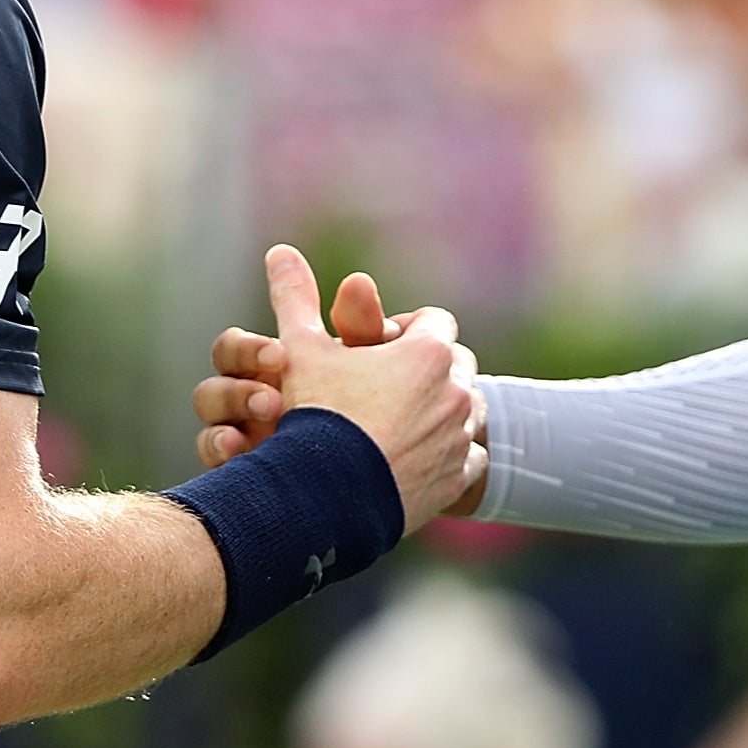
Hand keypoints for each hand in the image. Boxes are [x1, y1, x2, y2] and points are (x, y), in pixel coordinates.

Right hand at [211, 247, 483, 531]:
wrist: (324, 496)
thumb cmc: (313, 416)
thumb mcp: (299, 350)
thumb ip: (295, 299)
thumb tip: (279, 251)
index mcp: (428, 353)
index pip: (434, 321)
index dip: (406, 329)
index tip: (380, 346)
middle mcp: (456, 392)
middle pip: (456, 364)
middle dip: (431, 371)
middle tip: (390, 385)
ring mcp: (460, 437)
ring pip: (466, 411)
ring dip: (443, 411)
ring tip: (402, 422)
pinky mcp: (458, 478)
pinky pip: (468, 457)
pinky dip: (449, 455)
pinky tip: (416, 458)